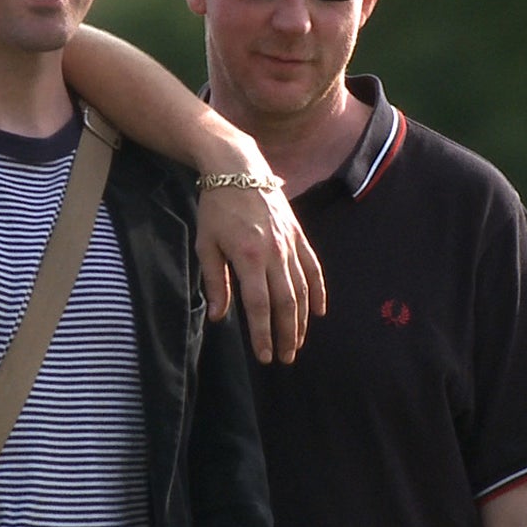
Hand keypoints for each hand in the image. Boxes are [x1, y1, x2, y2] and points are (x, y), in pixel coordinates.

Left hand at [195, 183, 324, 363]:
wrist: (238, 169)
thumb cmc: (216, 207)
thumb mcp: (206, 244)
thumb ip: (214, 282)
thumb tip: (219, 317)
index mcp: (248, 257)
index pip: (259, 305)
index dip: (262, 334)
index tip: (265, 355)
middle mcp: (274, 253)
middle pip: (286, 303)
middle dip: (286, 334)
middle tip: (285, 357)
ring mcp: (290, 244)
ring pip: (303, 290)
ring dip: (302, 320)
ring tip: (298, 343)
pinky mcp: (298, 235)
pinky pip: (313, 268)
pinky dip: (319, 291)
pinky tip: (319, 311)